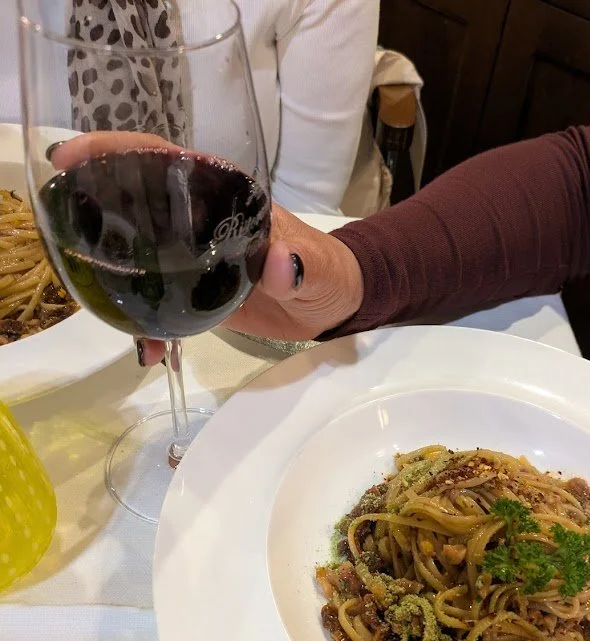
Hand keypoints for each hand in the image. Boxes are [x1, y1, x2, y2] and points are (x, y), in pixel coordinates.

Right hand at [50, 133, 363, 364]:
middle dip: (98, 218)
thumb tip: (281, 263)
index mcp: (223, 198)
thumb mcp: (319, 269)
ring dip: (119, 285)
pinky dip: (152, 328)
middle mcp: (200, 222)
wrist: (334, 304)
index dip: (116, 153)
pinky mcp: (198, 293)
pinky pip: (163, 305)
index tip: (73, 159)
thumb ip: (301, 266)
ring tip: (109, 312)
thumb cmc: (329, 272)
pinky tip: (151, 352)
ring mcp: (195, 258)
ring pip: (142, 259)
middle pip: (136, 207)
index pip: (163, 161)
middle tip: (70, 242)